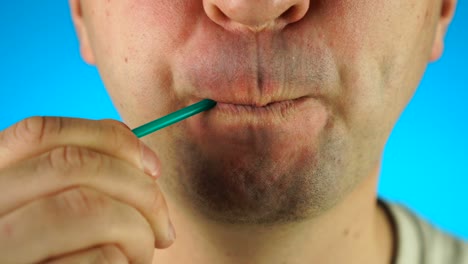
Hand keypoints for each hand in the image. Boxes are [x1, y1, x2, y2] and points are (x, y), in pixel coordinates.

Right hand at [0, 117, 174, 262]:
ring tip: (146, 249)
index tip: (152, 165)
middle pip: (74, 165)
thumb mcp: (53, 210)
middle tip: (163, 221)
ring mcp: (1, 254)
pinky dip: (127, 262)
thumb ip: (81, 179)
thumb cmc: (57, 255)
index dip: (109, 138)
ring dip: (139, 229)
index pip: (42, 132)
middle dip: (140, 188)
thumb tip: (145, 161)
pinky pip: (100, 259)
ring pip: (90, 209)